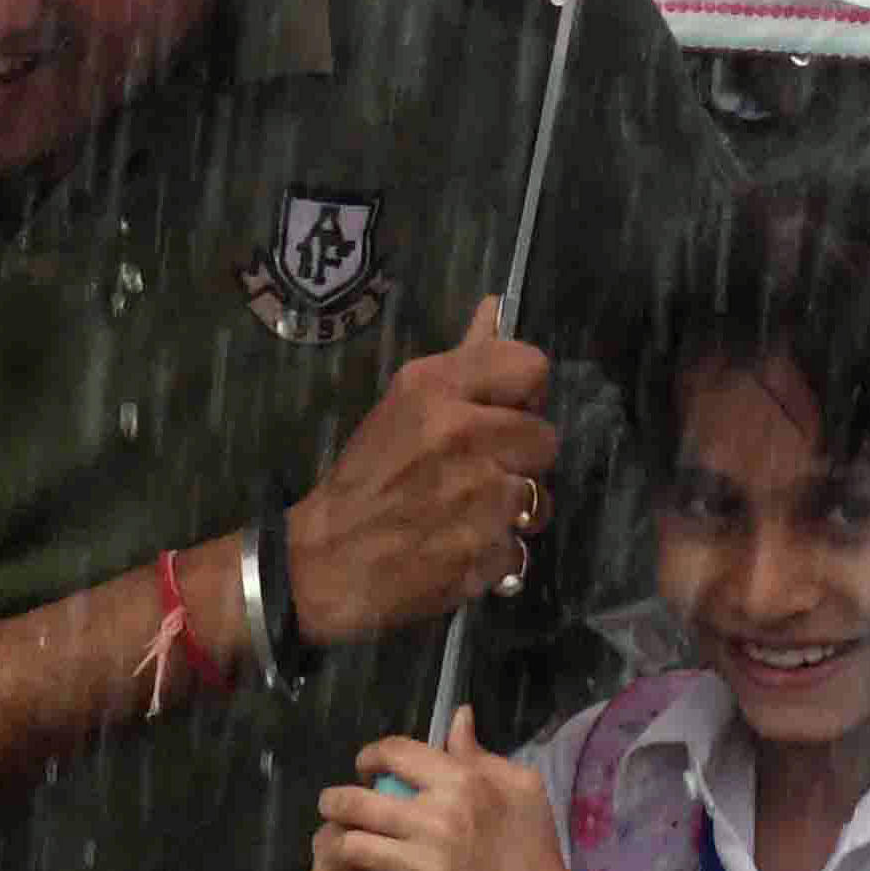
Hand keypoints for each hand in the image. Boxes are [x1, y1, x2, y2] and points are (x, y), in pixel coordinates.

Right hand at [288, 300, 557, 648]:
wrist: (324, 563)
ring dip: (513, 512)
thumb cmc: (364, 479)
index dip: (524, 397)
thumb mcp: (403, 405)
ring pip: (540, 498)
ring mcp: (478, 497)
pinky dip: (496, 555)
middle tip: (480, 474)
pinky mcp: (485, 552)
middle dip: (519, 460)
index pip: (531, 367)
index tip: (503, 415)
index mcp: (436, 389)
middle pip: (546, 438)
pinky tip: (461, 550)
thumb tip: (497, 307)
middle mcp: (463, 435)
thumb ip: (463, 361)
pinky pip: (521, 548)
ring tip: (470, 516)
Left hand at [315, 711, 594, 870]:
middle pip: (355, 802)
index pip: (393, 753)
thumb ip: (481, 753)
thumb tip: (457, 716)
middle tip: (334, 810)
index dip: (369, 756)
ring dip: (337, 848)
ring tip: (340, 850)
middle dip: (334, 802)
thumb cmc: (534, 849)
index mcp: (462, 784)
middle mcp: (437, 822)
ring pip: (349, 849)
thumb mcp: (523, 787)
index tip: (366, 770)